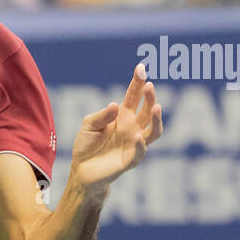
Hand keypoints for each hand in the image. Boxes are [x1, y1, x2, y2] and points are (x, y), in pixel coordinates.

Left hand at [70, 63, 162, 194]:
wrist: (82, 171)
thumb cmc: (87, 145)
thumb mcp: (88, 125)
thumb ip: (101, 116)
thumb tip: (116, 105)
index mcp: (123, 116)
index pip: (133, 96)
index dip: (138, 83)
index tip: (141, 68)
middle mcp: (133, 127)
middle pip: (147, 110)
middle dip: (150, 98)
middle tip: (149, 86)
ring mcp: (134, 143)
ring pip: (153, 130)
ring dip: (157, 119)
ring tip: (157, 107)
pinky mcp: (130, 159)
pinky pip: (140, 152)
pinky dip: (140, 144)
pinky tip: (136, 136)